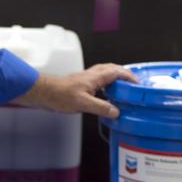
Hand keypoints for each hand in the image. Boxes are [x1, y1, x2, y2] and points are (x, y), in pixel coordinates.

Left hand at [14, 64, 136, 118]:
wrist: (44, 93)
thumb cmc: (60, 95)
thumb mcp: (83, 104)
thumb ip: (101, 107)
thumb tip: (116, 111)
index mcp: (95, 77)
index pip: (117, 72)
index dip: (129, 76)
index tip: (138, 83)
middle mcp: (92, 75)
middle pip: (112, 70)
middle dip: (124, 75)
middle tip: (133, 84)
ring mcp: (86, 79)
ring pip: (105, 74)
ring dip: (115, 78)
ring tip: (122, 89)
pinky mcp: (81, 84)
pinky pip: (98, 81)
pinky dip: (106, 84)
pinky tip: (105, 94)